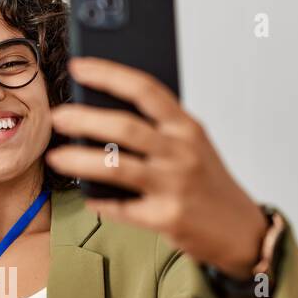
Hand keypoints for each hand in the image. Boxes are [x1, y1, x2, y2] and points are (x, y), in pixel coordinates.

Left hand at [45, 57, 266, 278]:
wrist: (242, 230)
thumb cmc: (208, 183)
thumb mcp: (192, 146)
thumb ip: (158, 130)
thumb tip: (102, 117)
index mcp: (187, 127)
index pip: (145, 89)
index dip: (109, 74)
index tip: (78, 67)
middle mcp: (181, 152)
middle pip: (125, 126)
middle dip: (84, 118)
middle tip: (58, 116)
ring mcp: (173, 186)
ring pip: (116, 166)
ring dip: (79, 160)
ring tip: (55, 156)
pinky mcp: (166, 218)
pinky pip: (121, 208)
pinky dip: (99, 202)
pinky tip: (87, 197)